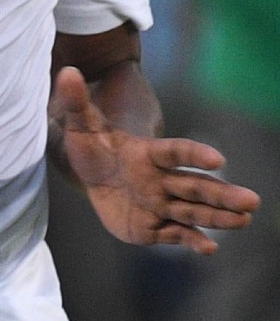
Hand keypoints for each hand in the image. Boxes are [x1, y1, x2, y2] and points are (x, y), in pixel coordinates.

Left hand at [52, 66, 259, 252]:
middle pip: (195, 186)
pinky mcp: (154, 226)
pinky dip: (192, 241)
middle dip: (222, 194)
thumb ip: (76, 100)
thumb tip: (68, 72)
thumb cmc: (93, 145)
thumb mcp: (80, 123)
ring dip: (217, 217)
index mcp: (149, 153)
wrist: (94, 173)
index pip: (175, 152)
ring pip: (192, 211)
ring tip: (244, 220)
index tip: (217, 159)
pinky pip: (175, 234)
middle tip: (252, 201)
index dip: (194, 154)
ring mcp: (161, 204)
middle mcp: (162, 180)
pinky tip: (209, 248)